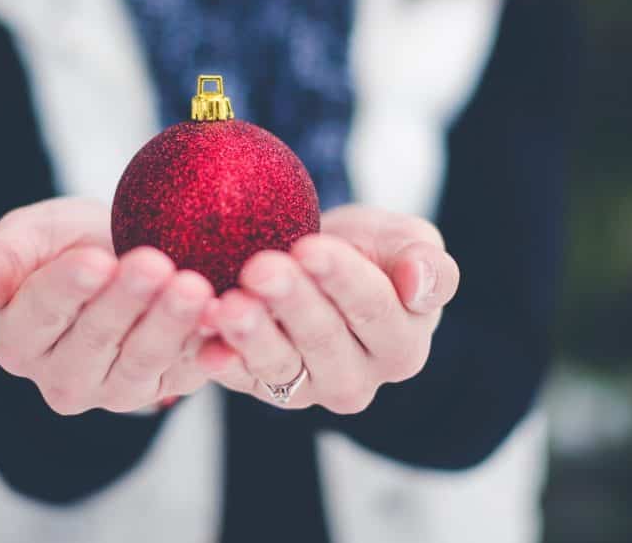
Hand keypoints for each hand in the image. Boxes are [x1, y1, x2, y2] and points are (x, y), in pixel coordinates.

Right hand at [0, 197, 215, 414]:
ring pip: (143, 360)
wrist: (126, 254)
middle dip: (126, 301)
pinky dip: (208, 348)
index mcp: (18, 340)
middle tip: (155, 264)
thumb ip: (3, 257)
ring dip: (170, 324)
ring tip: (193, 286)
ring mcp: (116, 390)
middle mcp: (62, 378)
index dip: (67, 288)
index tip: (94, 259)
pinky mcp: (166, 387)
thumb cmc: (70, 243)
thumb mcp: (32, 235)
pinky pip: (189, 371)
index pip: (39, 314)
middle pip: (95, 340)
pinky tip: (224, 322)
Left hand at [197, 205, 459, 413]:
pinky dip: (220, 361)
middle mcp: (358, 378)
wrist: (318, 261)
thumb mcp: (408, 243)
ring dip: (252, 335)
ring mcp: (306, 388)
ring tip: (229, 306)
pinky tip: (203, 344)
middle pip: (323, 340)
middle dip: (291, 301)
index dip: (342, 278)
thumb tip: (419, 282)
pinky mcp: (260, 387)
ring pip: (279, 365)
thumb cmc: (371, 251)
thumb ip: (428, 265)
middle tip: (261, 268)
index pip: (374, 309)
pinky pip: (239, 378)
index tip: (310, 247)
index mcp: (402, 346)